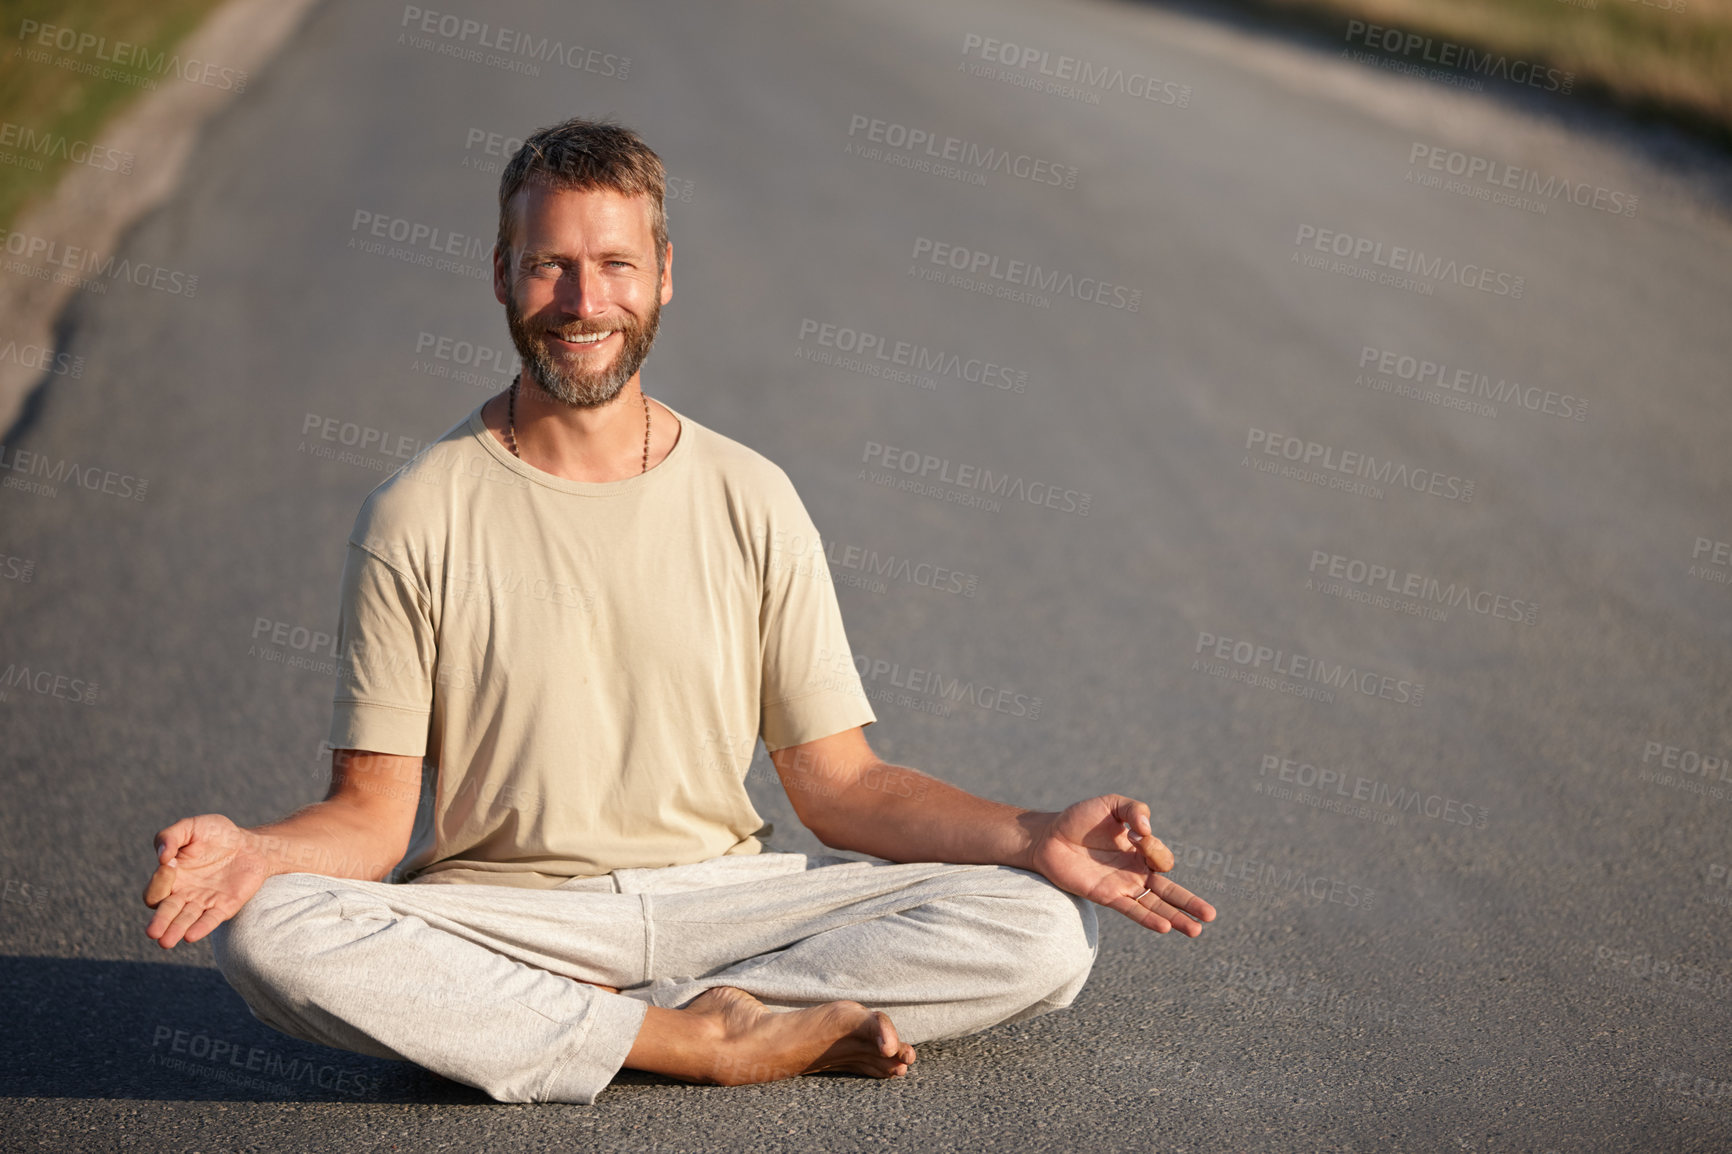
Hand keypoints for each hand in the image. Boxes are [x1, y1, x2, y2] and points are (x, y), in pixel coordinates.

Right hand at [143, 814, 269, 948]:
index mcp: (171, 878)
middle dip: (159, 922)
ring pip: (185, 920)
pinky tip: (191, 936)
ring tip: (166, 942)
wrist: (251, 844)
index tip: (170, 863)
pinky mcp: (224, 906)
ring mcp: (204, 902)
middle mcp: (184, 894)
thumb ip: (170, 836)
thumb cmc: (217, 834)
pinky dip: (201, 928)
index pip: (155, 890)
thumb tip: (162, 857)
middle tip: (153, 932)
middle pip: (165, 912)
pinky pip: (210, 920)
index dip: (158, 880)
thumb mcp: (192, 826)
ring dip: (176, 930)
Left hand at [1026, 795, 1216, 934]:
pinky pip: (1131, 910)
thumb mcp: (1111, 805)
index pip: (1162, 858)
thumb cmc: (1080, 818)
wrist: (1048, 836)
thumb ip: (1135, 810)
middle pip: (1169, 891)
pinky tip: (1165, 928)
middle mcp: (1134, 872)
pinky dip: (1148, 919)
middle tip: (1211, 916)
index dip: (1156, 848)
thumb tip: (1148, 830)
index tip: (1139, 836)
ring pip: (1155, 906)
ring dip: (1176, 918)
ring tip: (1197, 931)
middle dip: (1190, 904)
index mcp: (1140, 851)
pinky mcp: (1105, 896)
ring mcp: (1121, 886)